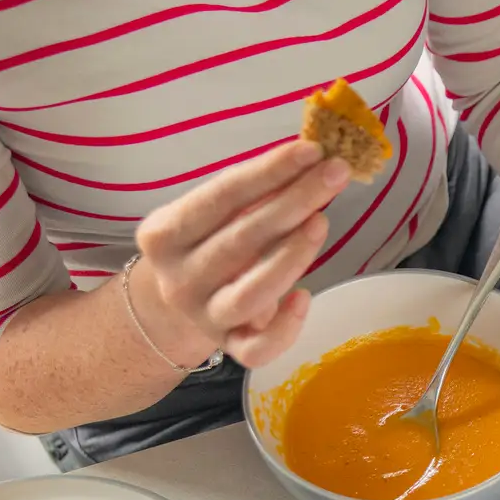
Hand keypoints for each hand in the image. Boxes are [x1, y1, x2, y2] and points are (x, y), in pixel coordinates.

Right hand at [131, 141, 349, 367]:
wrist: (172, 308)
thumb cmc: (203, 244)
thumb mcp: (209, 214)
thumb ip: (250, 192)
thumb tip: (309, 159)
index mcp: (164, 234)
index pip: (220, 196)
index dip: (268, 171)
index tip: (310, 149)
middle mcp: (178, 279)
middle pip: (240, 240)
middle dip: (293, 202)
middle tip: (335, 174)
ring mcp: (203, 317)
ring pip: (249, 295)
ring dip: (291, 257)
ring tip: (322, 222)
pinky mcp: (229, 348)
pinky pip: (257, 350)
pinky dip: (285, 328)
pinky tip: (305, 297)